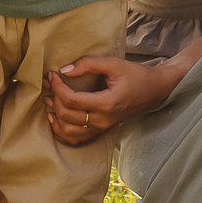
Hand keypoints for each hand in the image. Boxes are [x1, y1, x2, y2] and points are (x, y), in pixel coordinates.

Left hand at [45, 52, 178, 144]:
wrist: (153, 91)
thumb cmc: (135, 75)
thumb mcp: (114, 63)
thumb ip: (89, 64)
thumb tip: (64, 70)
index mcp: (107, 103)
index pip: (71, 100)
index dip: (57, 87)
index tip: (52, 75)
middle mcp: (103, 120)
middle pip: (66, 115)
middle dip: (53, 98)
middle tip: (49, 83)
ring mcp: (101, 128)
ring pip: (68, 131)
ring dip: (54, 116)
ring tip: (49, 99)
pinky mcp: (100, 131)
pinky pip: (75, 139)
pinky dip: (61, 131)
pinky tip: (55, 117)